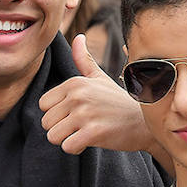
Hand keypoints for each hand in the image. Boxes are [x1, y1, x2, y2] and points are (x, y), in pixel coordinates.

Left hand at [39, 34, 151, 154]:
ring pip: (53, 136)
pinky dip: (77, 149)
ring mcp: (85, 114)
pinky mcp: (93, 133)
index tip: (76, 112)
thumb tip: (78, 37)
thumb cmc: (117, 101)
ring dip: (67, 139)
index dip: (57, 113)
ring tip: (85, 132)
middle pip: (46, 123)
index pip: (43, 105)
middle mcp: (77, 96)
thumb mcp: (100, 78)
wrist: (143, 122)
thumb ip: (84, 60)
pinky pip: (67, 147)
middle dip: (61, 128)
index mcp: (74, 83)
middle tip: (83, 124)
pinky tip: (91, 140)